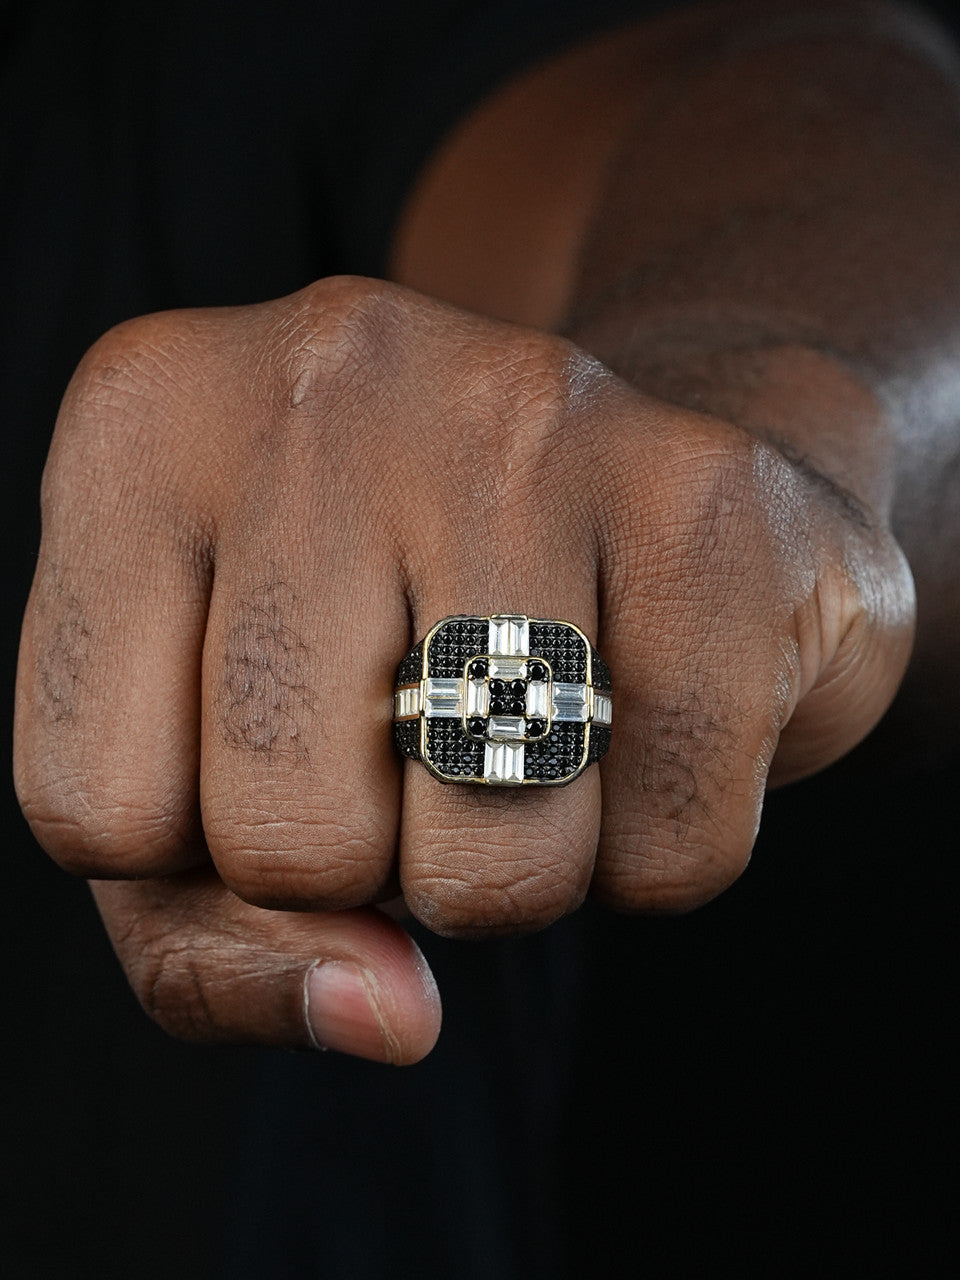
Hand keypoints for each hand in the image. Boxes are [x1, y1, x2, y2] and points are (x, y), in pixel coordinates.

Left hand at [14, 276, 913, 1056]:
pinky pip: (669, 852)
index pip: (94, 809)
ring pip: (485, 868)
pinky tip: (651, 711)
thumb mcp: (217, 769)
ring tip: (539, 728)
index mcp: (143, 429)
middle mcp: (322, 379)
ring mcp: (528, 418)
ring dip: (514, 872)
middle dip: (370, 865)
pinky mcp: (707, 497)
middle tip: (426, 743)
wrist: (643, 502)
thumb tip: (381, 1015)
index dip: (201, 855)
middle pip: (286, 841)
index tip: (285, 755)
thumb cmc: (400, 640)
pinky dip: (656, 851)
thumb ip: (213, 938)